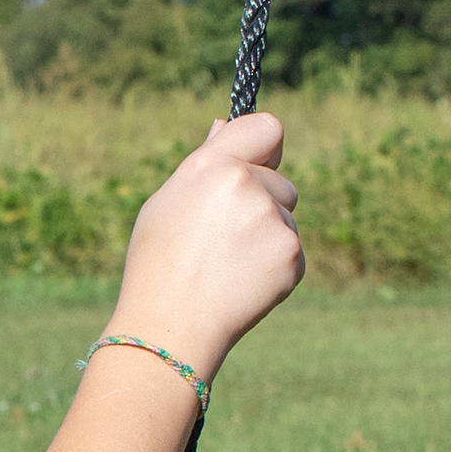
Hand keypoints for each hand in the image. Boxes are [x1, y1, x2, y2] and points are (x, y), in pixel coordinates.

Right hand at [111, 114, 303, 377]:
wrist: (170, 326)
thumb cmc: (158, 264)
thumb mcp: (167, 204)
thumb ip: (205, 163)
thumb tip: (224, 124)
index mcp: (211, 167)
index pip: (267, 127)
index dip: (264, 145)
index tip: (259, 161)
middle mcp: (247, 186)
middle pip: (280, 181)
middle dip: (262, 202)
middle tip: (220, 239)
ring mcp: (274, 221)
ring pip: (285, 218)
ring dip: (266, 236)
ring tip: (225, 265)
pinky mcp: (292, 256)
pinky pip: (291, 251)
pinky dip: (273, 266)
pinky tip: (240, 283)